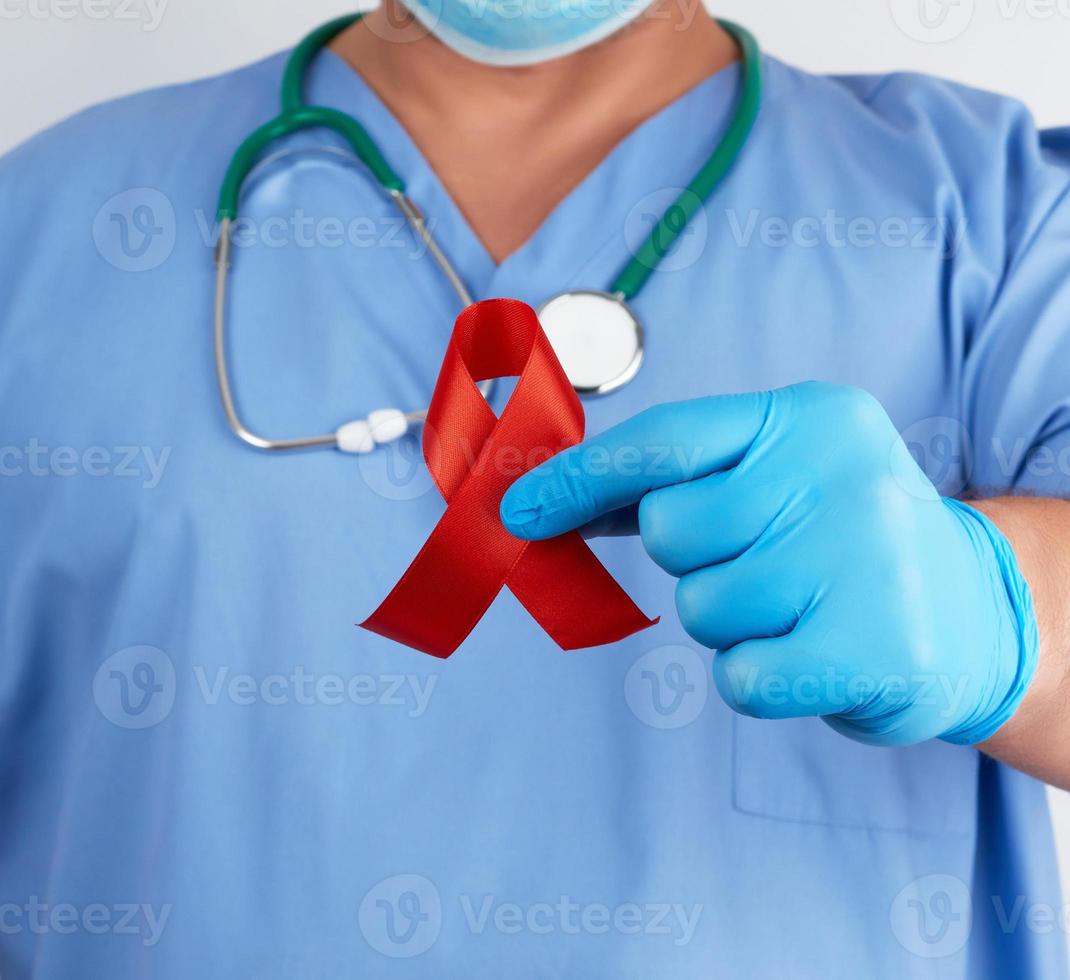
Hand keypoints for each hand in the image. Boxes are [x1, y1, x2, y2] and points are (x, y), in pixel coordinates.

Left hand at [500, 383, 1037, 745]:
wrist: (968, 611)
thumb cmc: (838, 538)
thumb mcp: (774, 478)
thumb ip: (672, 484)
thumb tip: (546, 499)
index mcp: (809, 418)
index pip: (666, 439)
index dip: (580, 478)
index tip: (518, 509)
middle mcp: (842, 476)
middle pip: (671, 530)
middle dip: (694, 559)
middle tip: (762, 560)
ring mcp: (864, 562)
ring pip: (700, 608)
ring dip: (730, 620)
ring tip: (799, 606)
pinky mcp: (874, 650)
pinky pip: (738, 676)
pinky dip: (759, 675)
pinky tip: (814, 653)